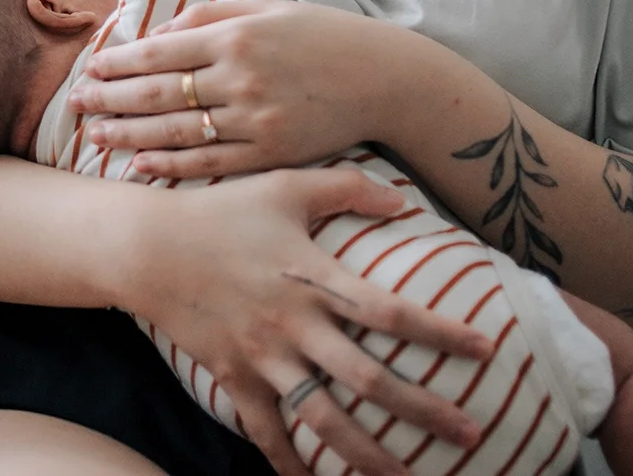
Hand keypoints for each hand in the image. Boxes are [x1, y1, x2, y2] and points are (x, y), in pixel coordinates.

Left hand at [67, 0, 433, 179]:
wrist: (382, 78)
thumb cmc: (322, 37)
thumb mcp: (268, 9)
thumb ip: (211, 17)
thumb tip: (159, 32)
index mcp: (237, 36)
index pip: (160, 52)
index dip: (119, 63)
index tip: (89, 70)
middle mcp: (242, 78)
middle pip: (159, 94)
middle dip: (111, 100)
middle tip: (75, 106)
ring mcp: (256, 119)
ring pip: (179, 132)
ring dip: (132, 136)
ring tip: (96, 137)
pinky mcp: (272, 154)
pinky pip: (211, 163)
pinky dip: (173, 166)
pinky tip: (142, 166)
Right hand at [121, 169, 493, 475]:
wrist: (146, 248)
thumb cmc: (221, 211)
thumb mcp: (285, 185)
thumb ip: (348, 188)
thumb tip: (405, 201)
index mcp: (314, 279)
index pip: (390, 311)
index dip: (440, 332)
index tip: (485, 349)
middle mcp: (295, 326)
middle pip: (369, 380)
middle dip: (425, 410)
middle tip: (471, 432)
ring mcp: (263, 358)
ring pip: (324, 419)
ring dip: (368, 454)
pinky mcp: (235, 378)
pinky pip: (267, 432)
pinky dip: (289, 464)